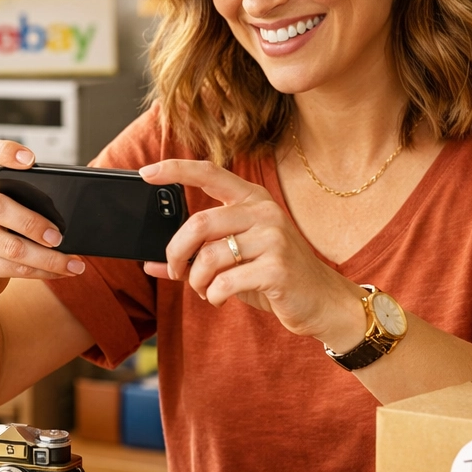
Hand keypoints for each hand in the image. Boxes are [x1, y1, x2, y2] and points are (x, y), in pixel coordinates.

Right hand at [0, 140, 84, 301]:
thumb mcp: (7, 209)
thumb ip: (27, 200)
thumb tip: (71, 211)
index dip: (4, 152)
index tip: (30, 160)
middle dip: (33, 223)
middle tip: (58, 236)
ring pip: (11, 247)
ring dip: (48, 257)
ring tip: (73, 262)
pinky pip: (14, 269)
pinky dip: (43, 271)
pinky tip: (60, 271)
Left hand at [139, 159, 362, 341]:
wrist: (323, 302)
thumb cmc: (275, 277)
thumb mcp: (237, 260)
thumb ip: (199, 255)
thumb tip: (150, 264)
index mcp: (254, 201)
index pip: (211, 173)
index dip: (176, 169)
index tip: (147, 172)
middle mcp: (264, 212)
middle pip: (199, 224)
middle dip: (176, 253)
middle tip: (175, 271)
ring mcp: (273, 238)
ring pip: (209, 258)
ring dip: (197, 282)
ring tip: (206, 290)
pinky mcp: (277, 268)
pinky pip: (224, 282)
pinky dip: (213, 295)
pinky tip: (220, 298)